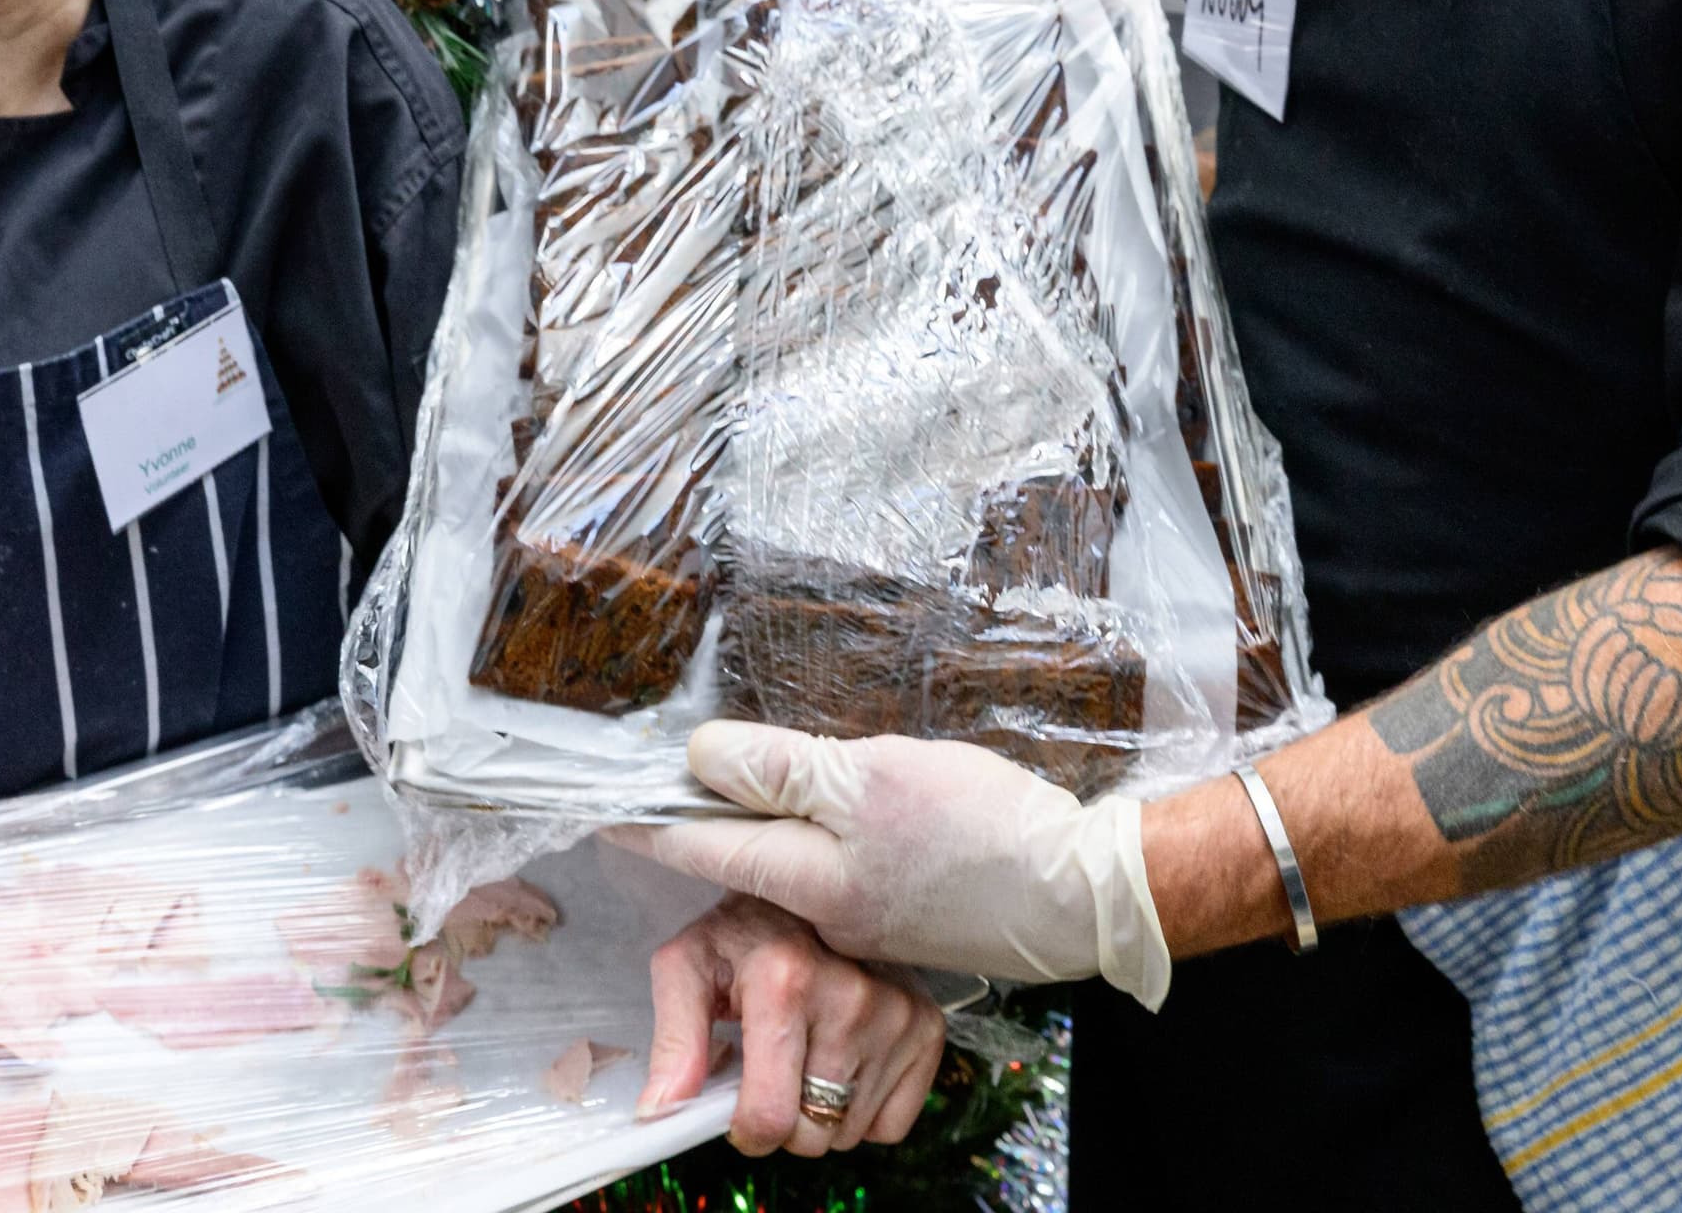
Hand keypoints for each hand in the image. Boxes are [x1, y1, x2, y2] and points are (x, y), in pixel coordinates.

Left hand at [610, 723, 1170, 1006]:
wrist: (1083, 890)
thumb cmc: (983, 828)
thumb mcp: (873, 778)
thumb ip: (783, 770)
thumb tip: (701, 758)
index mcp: (810, 880)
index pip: (702, 844)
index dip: (648, 818)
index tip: (598, 805)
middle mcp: (827, 915)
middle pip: (745, 859)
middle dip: (705, 822)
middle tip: (668, 777)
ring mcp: (867, 923)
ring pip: (794, 867)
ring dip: (766, 828)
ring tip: (749, 783)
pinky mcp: (906, 918)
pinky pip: (841, 875)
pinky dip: (822, 842)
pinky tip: (838, 816)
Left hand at [641, 894, 944, 1157]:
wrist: (815, 886)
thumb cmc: (744, 932)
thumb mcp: (689, 965)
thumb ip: (673, 1041)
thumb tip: (658, 1112)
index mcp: (784, 982)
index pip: (771, 1117)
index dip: (745, 1130)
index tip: (737, 1107)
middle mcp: (851, 998)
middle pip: (812, 1134)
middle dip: (784, 1119)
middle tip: (773, 1072)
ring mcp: (897, 1015)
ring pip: (849, 1134)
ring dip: (822, 1112)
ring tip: (808, 1053)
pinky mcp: (927, 1029)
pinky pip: (891, 1126)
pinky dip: (864, 1110)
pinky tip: (845, 1059)